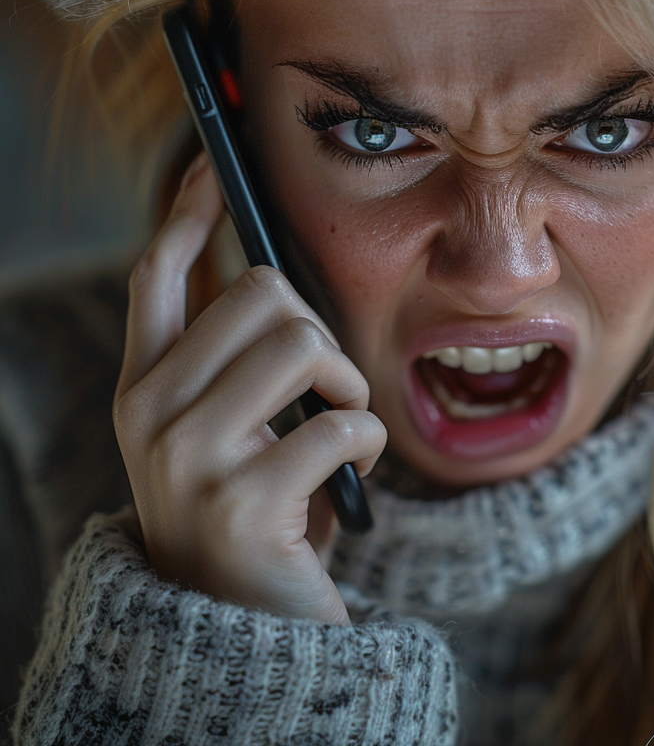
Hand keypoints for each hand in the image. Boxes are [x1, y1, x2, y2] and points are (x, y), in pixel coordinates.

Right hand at [113, 153, 385, 624]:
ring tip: (336, 426)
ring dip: (345, 381)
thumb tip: (276, 276)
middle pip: (260, 291)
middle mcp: (148, 415)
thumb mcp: (229, 430)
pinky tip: (350, 474)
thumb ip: (238, 362)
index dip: (191, 210)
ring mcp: (188, 458)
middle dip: (316, 328)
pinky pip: (343, 422)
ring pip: (300, 340)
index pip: (158, 273)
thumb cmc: (256, 512)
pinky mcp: (242, 502)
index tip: (217, 164)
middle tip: (323, 385)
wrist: (244, 633)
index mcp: (142, 389)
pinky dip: (367, 440)